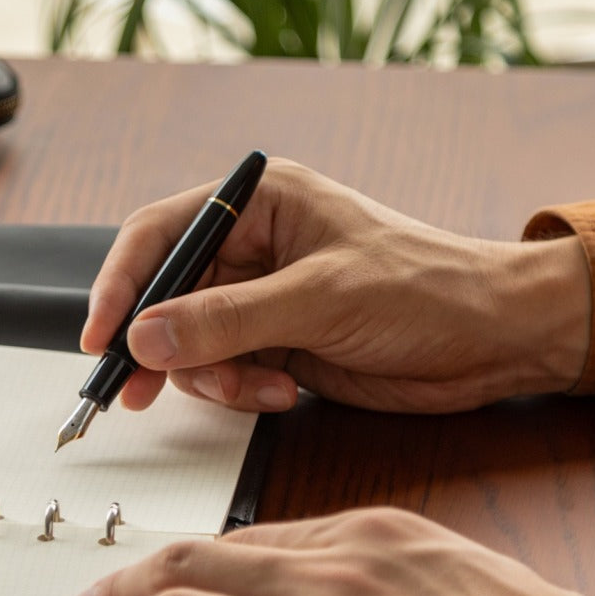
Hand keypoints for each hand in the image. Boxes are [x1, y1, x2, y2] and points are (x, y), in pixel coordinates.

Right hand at [82, 159, 589, 413]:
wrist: (494, 341)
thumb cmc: (428, 288)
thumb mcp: (319, 298)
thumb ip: (225, 320)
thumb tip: (145, 338)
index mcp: (259, 205)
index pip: (161, 235)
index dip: (121, 284)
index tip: (100, 337)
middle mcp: (252, 249)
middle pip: (166, 297)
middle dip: (157, 346)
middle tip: (137, 389)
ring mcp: (260, 300)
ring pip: (189, 344)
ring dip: (210, 376)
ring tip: (257, 387)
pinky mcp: (273, 344)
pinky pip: (222, 371)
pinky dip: (240, 390)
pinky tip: (283, 390)